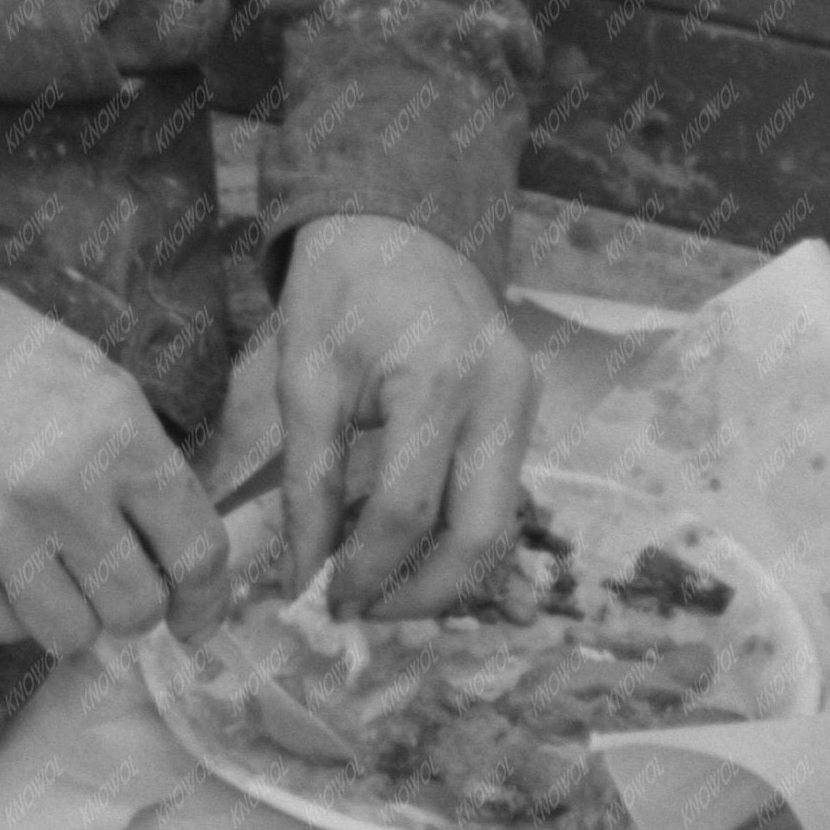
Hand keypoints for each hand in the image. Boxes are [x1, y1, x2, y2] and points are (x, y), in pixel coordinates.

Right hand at [0, 230, 232, 658]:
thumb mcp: (95, 378)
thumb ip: (142, 461)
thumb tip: (180, 550)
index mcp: (117, 433)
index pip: (196, 550)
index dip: (207, 594)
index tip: (196, 611)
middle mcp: (63, 491)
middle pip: (138, 608)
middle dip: (133, 598)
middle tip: (110, 572)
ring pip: (75, 637)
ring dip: (72, 610)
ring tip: (48, 563)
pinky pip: (7, 632)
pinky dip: (10, 607)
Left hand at [277, 213, 538, 620]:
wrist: (396, 216)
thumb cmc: (340, 288)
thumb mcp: (304, 377)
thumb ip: (309, 483)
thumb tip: (303, 582)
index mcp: (437, 380)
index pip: (407, 512)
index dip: (364, 572)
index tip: (322, 604)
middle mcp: (499, 395)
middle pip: (478, 537)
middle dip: (420, 595)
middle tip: (361, 613)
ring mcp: (524, 399)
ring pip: (498, 524)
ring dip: (443, 572)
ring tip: (378, 586)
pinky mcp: (527, 403)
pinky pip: (499, 491)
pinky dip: (457, 530)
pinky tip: (406, 542)